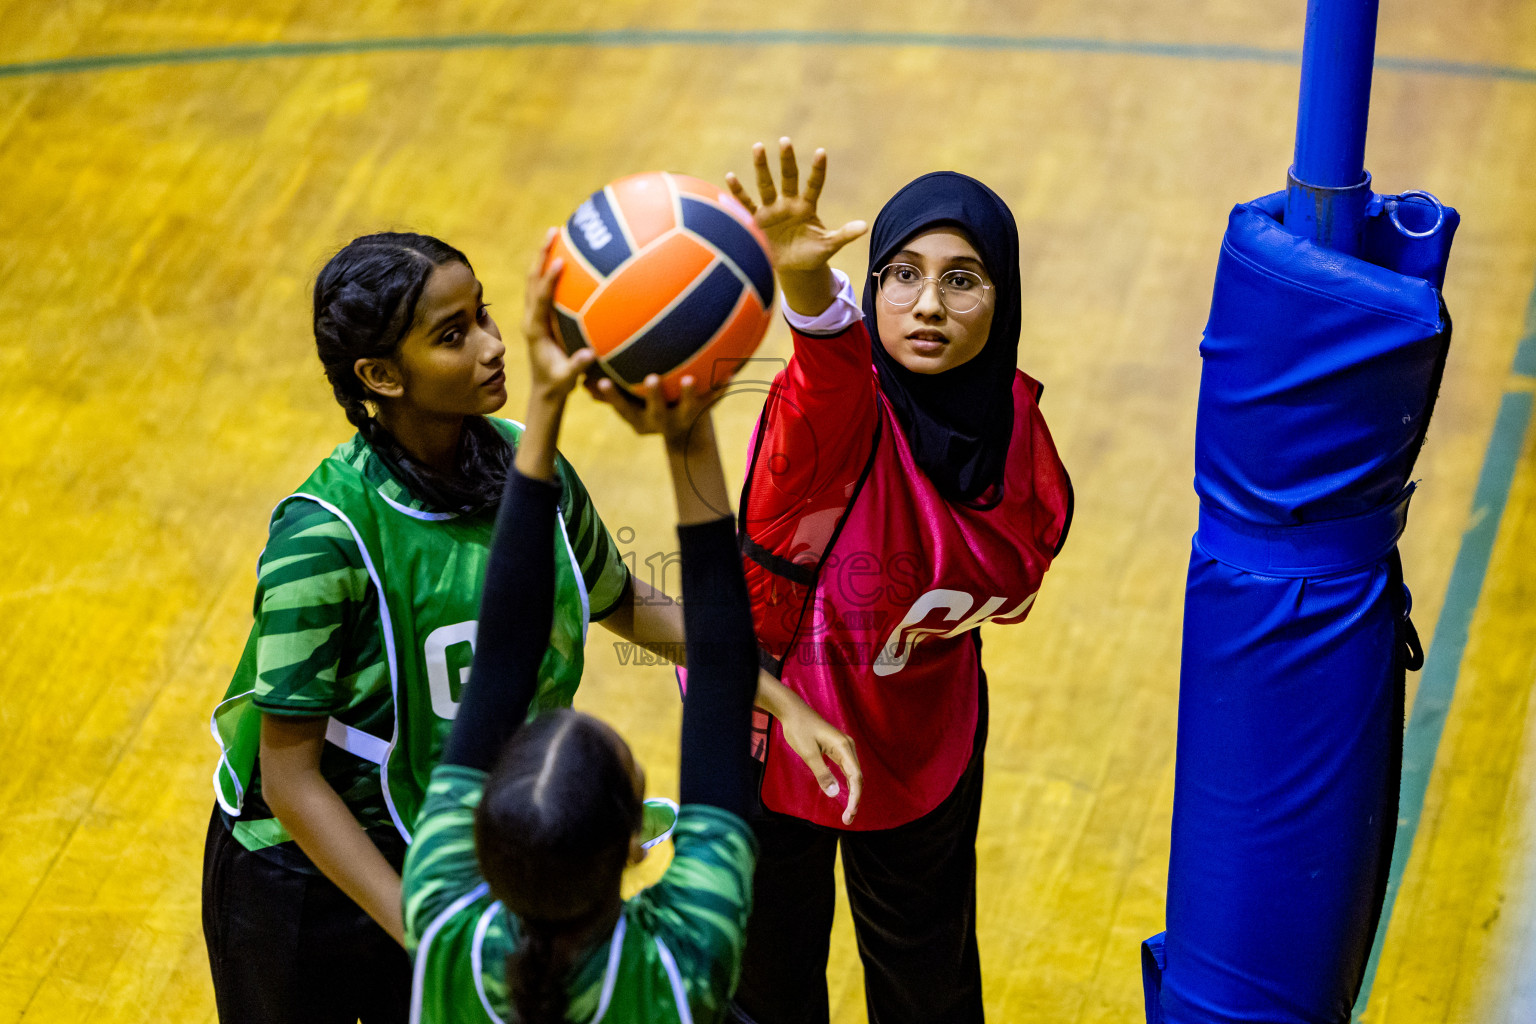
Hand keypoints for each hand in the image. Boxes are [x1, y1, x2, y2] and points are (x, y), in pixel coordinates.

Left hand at [522, 228, 596, 397]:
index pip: (540, 299)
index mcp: (535, 330)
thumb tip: (589, 355)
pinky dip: (550, 270)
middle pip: (532, 279)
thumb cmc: (558, 384)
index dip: (549, 281)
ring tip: (557, 234)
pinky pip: (543, 287)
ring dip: (543, 256)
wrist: (544, 389)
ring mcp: (534, 315)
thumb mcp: (567, 379)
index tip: (559, 261)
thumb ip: (576, 367)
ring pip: (535, 279)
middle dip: (541, 255)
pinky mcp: (540, 315)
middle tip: (553, 231)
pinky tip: (566, 256)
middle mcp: (531, 318)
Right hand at [587, 373, 721, 450]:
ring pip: (688, 408)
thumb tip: (581, 375)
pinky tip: (728, 374)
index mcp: (640, 419)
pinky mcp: (704, 412)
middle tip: (651, 378)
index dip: (613, 397)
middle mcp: (661, 422)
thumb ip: (608, 392)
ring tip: (691, 378)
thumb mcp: (628, 403)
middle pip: (656, 412)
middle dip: (653, 396)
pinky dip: (721, 389)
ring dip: (690, 394)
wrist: (684, 431)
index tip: (602, 382)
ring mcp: (684, 418)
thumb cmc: (646, 407)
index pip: (623, 409)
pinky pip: (714, 400)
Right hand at [726, 139, 866, 275]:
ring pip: (766, 185)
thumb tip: (865, 227)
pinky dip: (738, 192)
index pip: (814, 184)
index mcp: (807, 207)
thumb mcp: (828, 246)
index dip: (817, 170)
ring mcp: (772, 210)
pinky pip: (747, 204)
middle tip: (786, 141)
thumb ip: (844, 235)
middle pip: (788, 177)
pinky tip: (730, 176)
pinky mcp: (758, 220)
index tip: (821, 152)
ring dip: (762, 167)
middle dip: (786, 160)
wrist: (791, 269)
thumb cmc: (811, 256)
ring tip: (758, 146)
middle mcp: (789, 203)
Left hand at [776, 698, 862, 825]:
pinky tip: (845, 794)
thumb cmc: (799, 730)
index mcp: (843, 747)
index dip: (855, 798)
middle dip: (855, 799)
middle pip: (857, 777)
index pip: (856, 777)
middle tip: (847, 819)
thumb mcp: (808, 754)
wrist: (793, 712)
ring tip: (847, 812)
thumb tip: (835, 794)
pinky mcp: (837, 749)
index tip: (849, 814)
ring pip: (853, 774)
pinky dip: (847, 783)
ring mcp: (844, 747)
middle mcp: (848, 747)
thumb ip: (822, 774)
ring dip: (852, 793)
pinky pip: (847, 769)